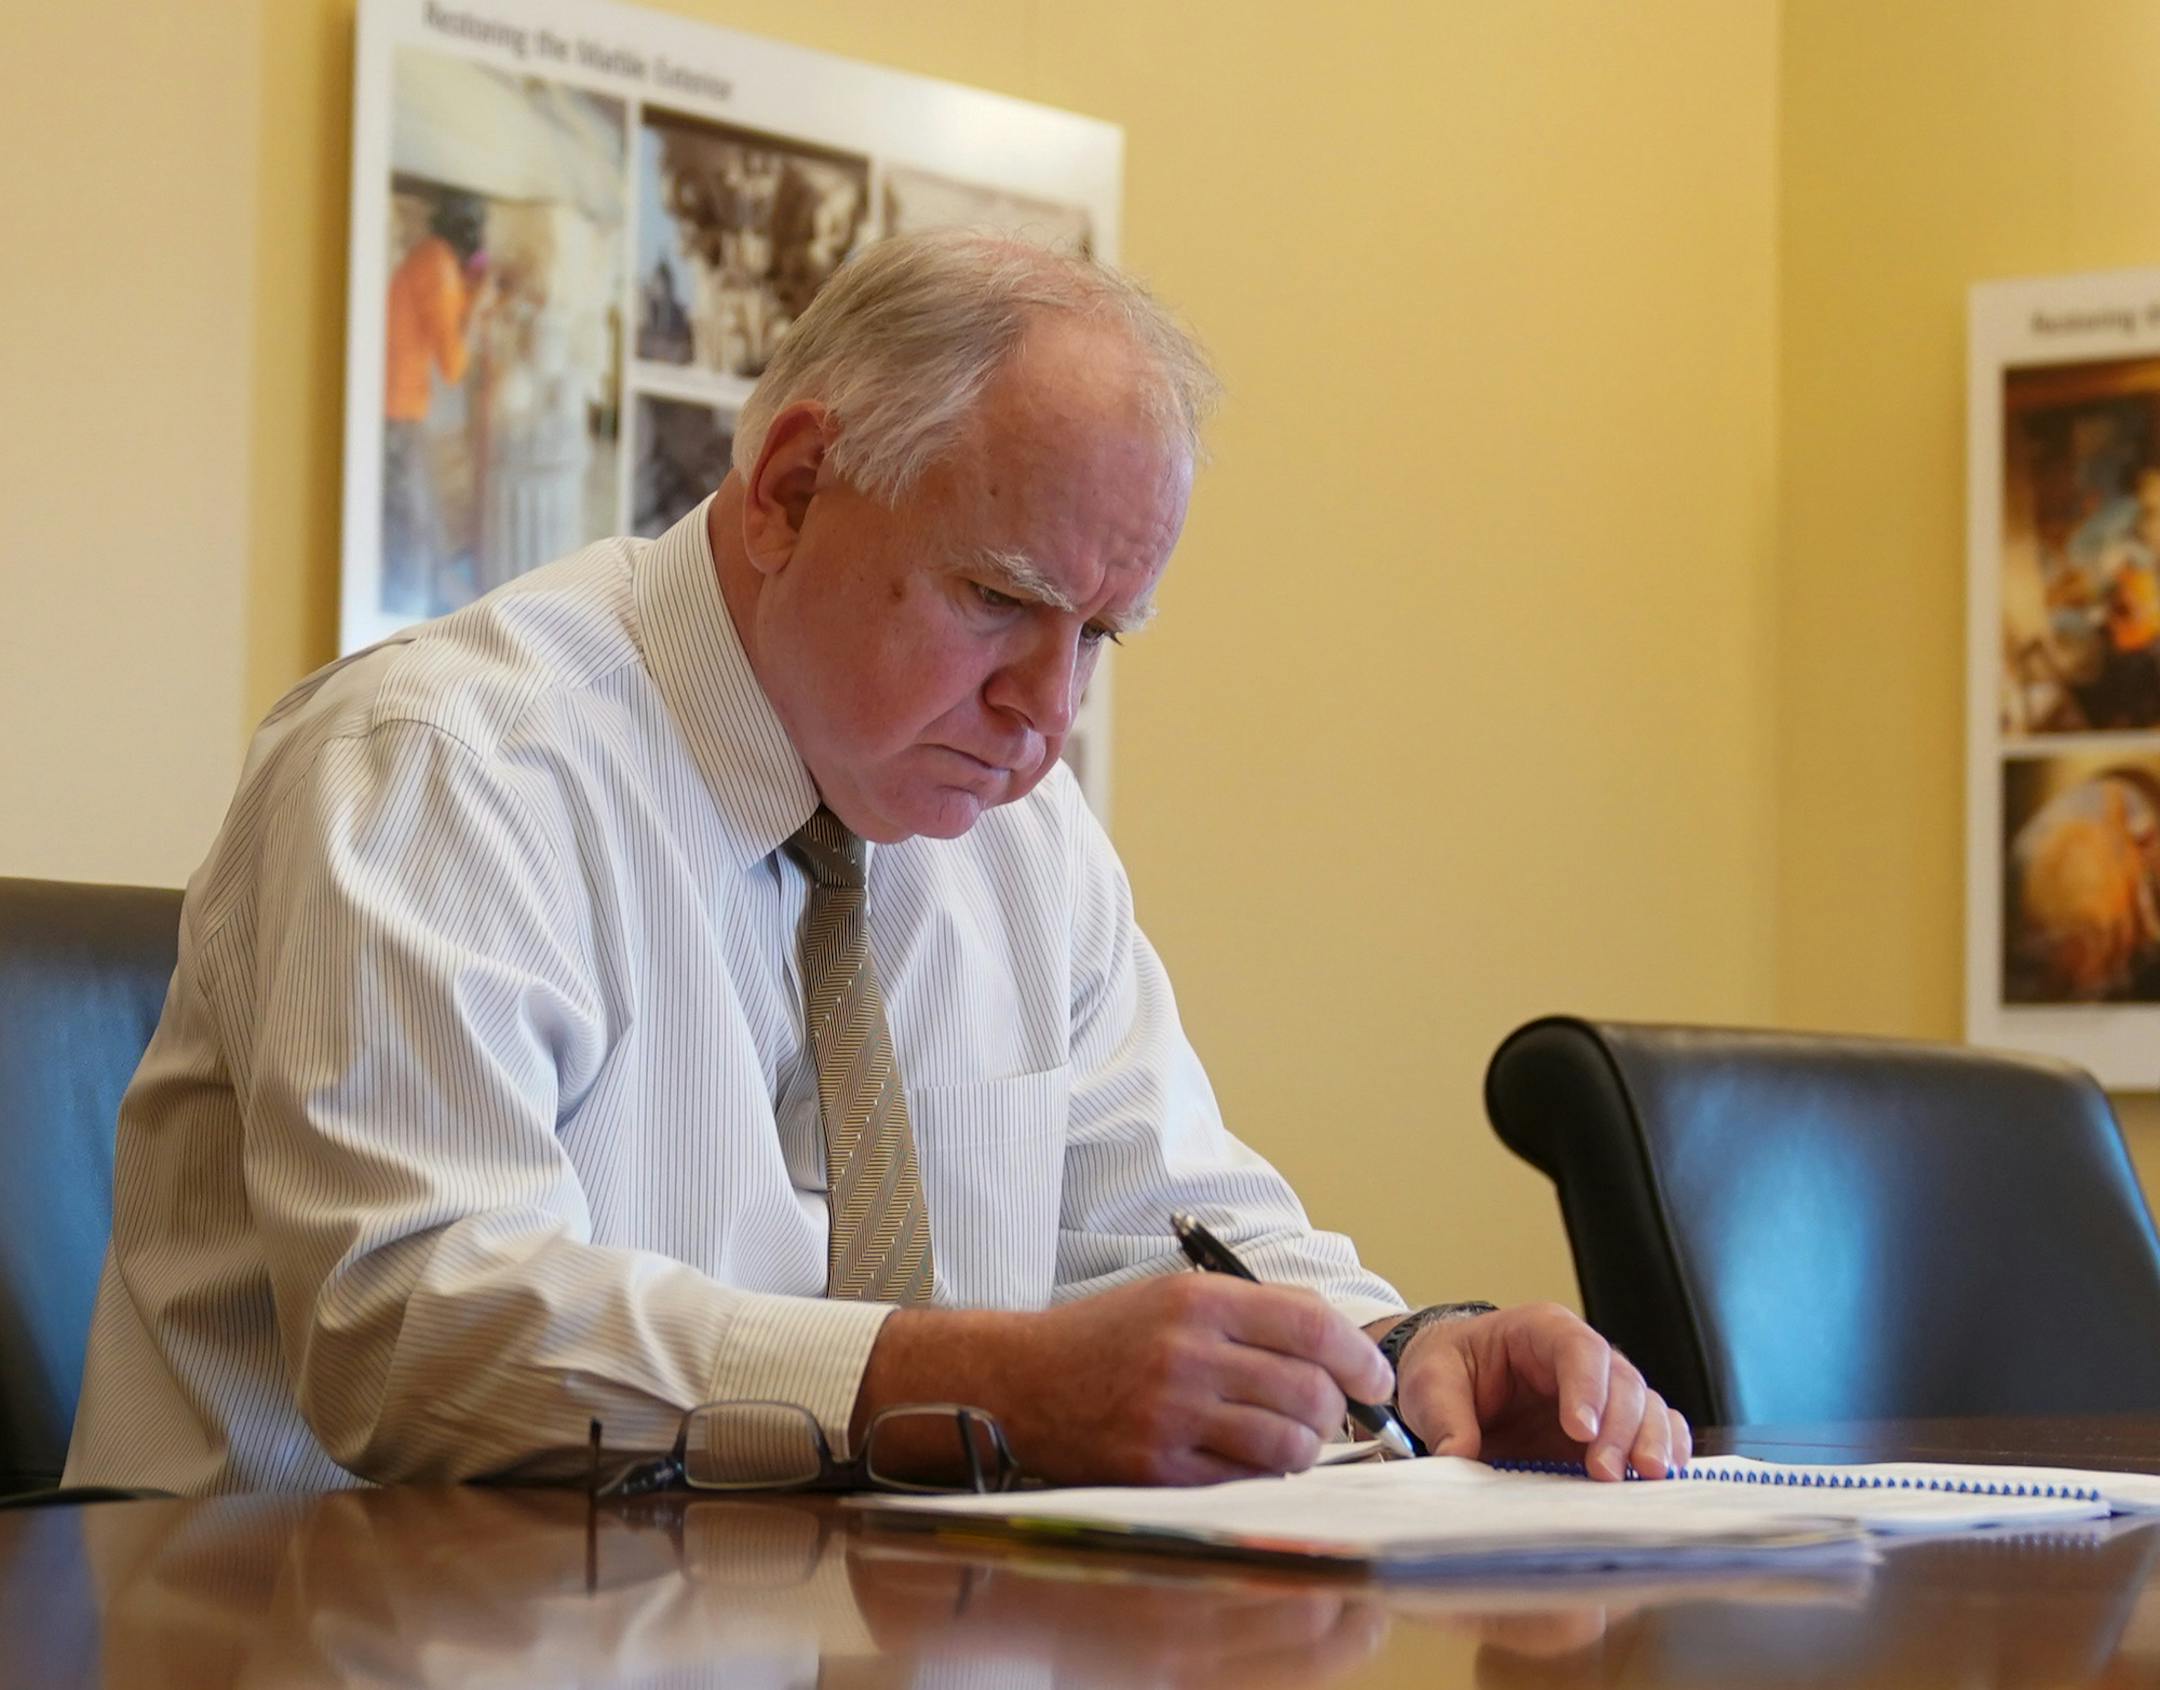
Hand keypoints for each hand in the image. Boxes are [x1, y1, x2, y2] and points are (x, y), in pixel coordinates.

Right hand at [856, 1276, 1392, 1487]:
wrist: (1020, 1382)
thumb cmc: (1105, 1339)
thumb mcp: (1175, 1297)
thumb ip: (1253, 1311)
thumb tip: (1337, 1341)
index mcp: (1200, 1301)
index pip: (1313, 1328)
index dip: (1360, 1358)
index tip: (1375, 1378)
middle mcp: (1188, 1354)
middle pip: (1308, 1391)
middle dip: (1334, 1411)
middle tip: (1326, 1415)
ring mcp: (1172, 1416)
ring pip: (1286, 1445)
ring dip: (1302, 1450)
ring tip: (1288, 1443)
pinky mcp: (1156, 1469)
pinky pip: (1242, 1483)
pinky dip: (1260, 1479)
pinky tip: (1248, 1465)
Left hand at [1389, 1302, 1690, 1480]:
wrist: (1454, 1386)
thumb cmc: (1447, 1369)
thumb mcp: (1430, 1384)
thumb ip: (1444, 1417)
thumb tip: (1458, 1457)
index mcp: (1541, 1331)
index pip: (1578, 1349)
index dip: (1586, 1387)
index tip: (1580, 1430)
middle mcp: (1583, 1359)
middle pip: (1622, 1382)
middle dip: (1621, 1427)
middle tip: (1607, 1472)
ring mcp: (1603, 1394)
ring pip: (1647, 1407)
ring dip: (1651, 1442)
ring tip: (1645, 1478)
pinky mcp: (1612, 1430)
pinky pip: (1656, 1431)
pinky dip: (1666, 1451)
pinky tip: (1663, 1478)